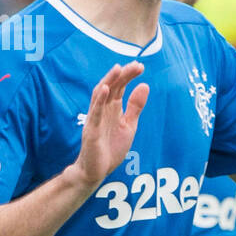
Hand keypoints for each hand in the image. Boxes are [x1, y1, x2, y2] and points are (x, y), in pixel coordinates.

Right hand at [67, 63, 148, 189]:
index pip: (120, 87)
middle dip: (123, 75)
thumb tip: (145, 85)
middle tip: (136, 64)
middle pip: (111, 87)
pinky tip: (104, 89)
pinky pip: (94, 113)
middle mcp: (102, 110)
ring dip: (108, 81)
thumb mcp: (129, 126)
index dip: (129, 76)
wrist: (97, 171)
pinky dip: (98, 101)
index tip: (140, 66)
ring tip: (118, 68)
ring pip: (100, 96)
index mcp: (112, 109)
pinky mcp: (90, 131)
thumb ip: (135, 107)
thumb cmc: (111, 148)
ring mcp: (95, 119)